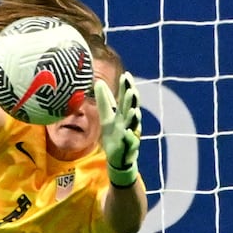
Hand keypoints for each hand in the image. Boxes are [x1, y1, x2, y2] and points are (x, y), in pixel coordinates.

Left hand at [94, 71, 141, 187]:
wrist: (118, 156)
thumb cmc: (114, 134)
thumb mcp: (107, 116)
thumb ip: (104, 100)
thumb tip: (98, 81)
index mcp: (123, 114)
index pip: (126, 98)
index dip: (127, 88)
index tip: (126, 75)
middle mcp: (129, 122)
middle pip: (132, 109)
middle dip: (132, 101)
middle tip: (131, 90)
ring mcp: (130, 134)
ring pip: (133, 125)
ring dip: (133, 117)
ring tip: (133, 110)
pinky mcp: (128, 147)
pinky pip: (130, 142)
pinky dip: (129, 137)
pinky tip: (128, 132)